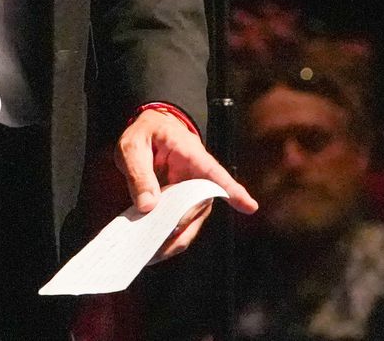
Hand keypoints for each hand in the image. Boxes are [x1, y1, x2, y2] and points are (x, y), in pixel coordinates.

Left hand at [115, 108, 256, 261]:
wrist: (151, 133)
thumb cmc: (147, 135)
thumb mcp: (133, 146)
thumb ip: (139, 173)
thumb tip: (147, 206)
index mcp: (190, 155)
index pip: (215, 174)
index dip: (233, 191)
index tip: (249, 206)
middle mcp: (199, 180)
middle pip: (195, 210)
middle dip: (176, 229)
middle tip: (151, 242)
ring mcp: (194, 197)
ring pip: (188, 227)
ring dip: (170, 241)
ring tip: (147, 250)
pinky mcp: (185, 209)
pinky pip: (179, 230)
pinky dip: (165, 241)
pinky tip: (149, 248)